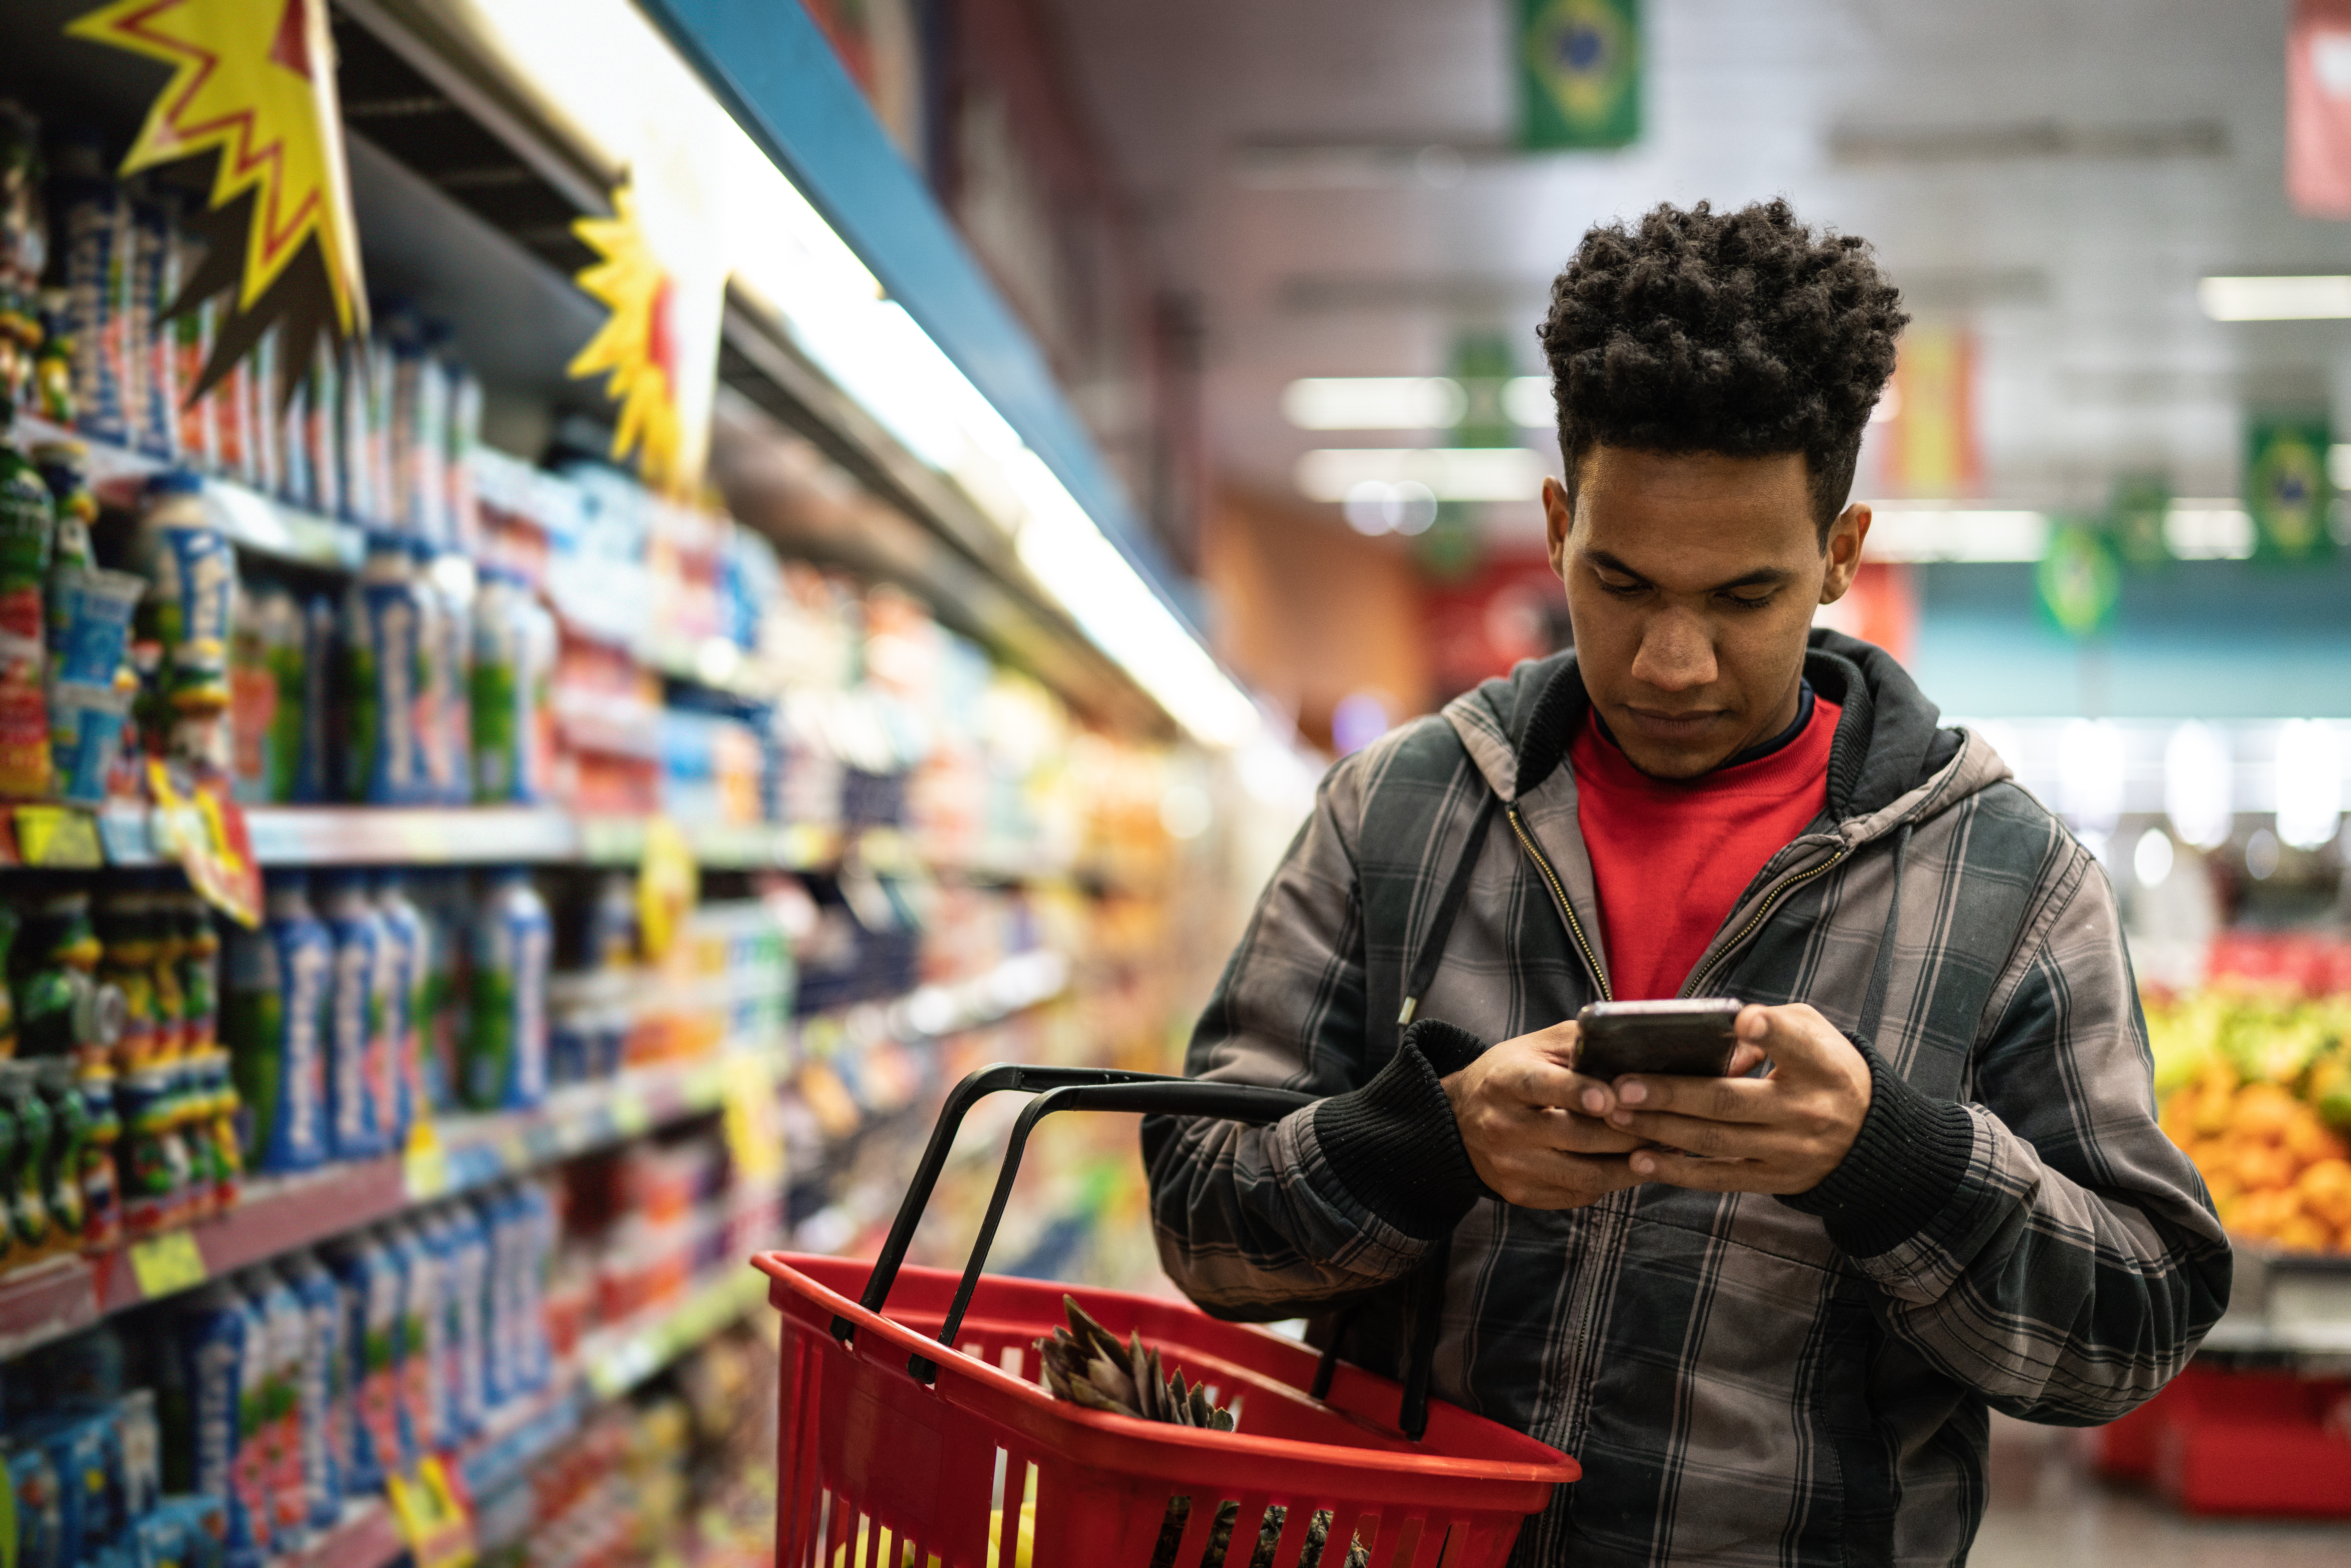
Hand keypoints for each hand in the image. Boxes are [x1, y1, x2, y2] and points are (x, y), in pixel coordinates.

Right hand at [1440, 1022, 1650, 1208]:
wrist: (1459, 1120)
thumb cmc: (1510, 1075)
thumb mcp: (1535, 1046)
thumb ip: (1578, 1042)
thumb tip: (1630, 1045)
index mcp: (1504, 1081)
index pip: (1541, 1087)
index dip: (1577, 1093)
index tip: (1611, 1098)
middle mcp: (1503, 1127)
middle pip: (1574, 1136)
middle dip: (1628, 1132)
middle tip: (1666, 1122)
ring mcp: (1512, 1166)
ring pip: (1584, 1175)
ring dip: (1630, 1164)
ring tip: (1661, 1148)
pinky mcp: (1521, 1194)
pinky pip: (1578, 1195)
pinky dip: (1611, 1182)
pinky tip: (1632, 1166)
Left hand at [1593, 1003, 1871, 1194]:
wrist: (1870, 1138)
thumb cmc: (1827, 1070)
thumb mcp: (1815, 1035)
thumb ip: (1771, 1024)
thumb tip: (1714, 1030)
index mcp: (1820, 1065)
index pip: (1795, 1043)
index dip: (1769, 1032)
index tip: (1743, 1019)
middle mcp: (1805, 1110)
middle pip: (1729, 1102)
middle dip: (1671, 1094)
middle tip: (1623, 1086)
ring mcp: (1789, 1150)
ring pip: (1715, 1141)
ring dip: (1660, 1129)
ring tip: (1616, 1115)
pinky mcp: (1774, 1179)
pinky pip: (1719, 1178)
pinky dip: (1677, 1172)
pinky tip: (1639, 1160)